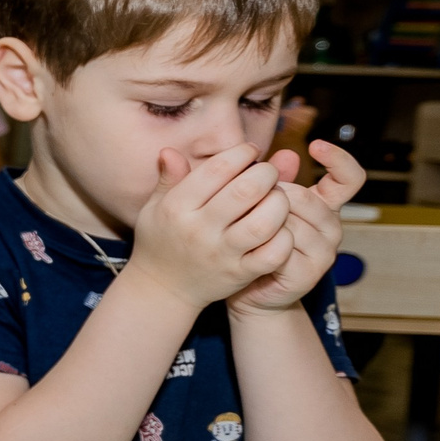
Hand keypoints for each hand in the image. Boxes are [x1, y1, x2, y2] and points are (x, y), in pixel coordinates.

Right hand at [127, 144, 294, 314]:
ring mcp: (222, 254)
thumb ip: (167, 178)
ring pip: (264, 222)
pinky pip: (273, 254)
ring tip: (277, 198)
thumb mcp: (155, 206)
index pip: (217, 169)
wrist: (163, 289)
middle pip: (246, 191)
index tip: (250, 151)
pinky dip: (284, 237)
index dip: (241, 153)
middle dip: (266, 173)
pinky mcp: (240, 274)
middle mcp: (199, 230)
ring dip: (279, 203)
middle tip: (268, 173)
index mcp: (177, 207)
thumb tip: (170, 150)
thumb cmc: (162, 239)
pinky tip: (280, 228)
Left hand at [229, 141, 365, 315]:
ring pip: (288, 222)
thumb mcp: (261, 205)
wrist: (249, 289)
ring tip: (246, 230)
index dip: (339, 159)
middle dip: (270, 197)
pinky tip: (250, 247)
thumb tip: (286, 153)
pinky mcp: (308, 273)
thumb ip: (273, 180)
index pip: (349, 179)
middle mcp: (332, 228)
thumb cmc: (253, 240)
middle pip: (303, 197)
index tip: (315, 145)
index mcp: (326, 206)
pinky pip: (281, 247)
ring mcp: (324, 253)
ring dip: (260, 222)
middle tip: (247, 208)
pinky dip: (260, 244)